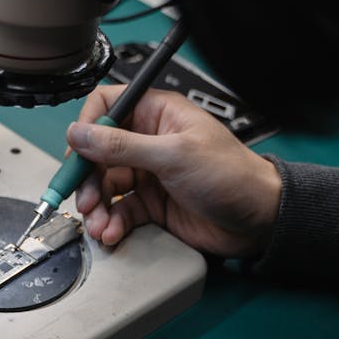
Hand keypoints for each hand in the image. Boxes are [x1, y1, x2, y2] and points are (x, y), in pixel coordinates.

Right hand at [69, 87, 281, 256]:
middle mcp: (149, 141)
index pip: (107, 106)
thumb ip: (122, 146)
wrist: (259, 220)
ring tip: (99, 224)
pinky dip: (112, 222)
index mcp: (158, 114)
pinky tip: (112, 232)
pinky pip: (120, 210)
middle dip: (87, 178)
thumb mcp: (174, 155)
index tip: (79, 152)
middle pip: (99, 152)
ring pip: (106, 186)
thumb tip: (80, 133)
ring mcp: (150, 174)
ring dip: (98, 206)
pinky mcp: (152, 204)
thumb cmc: (232, 176)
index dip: (88, 127)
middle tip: (85, 200)